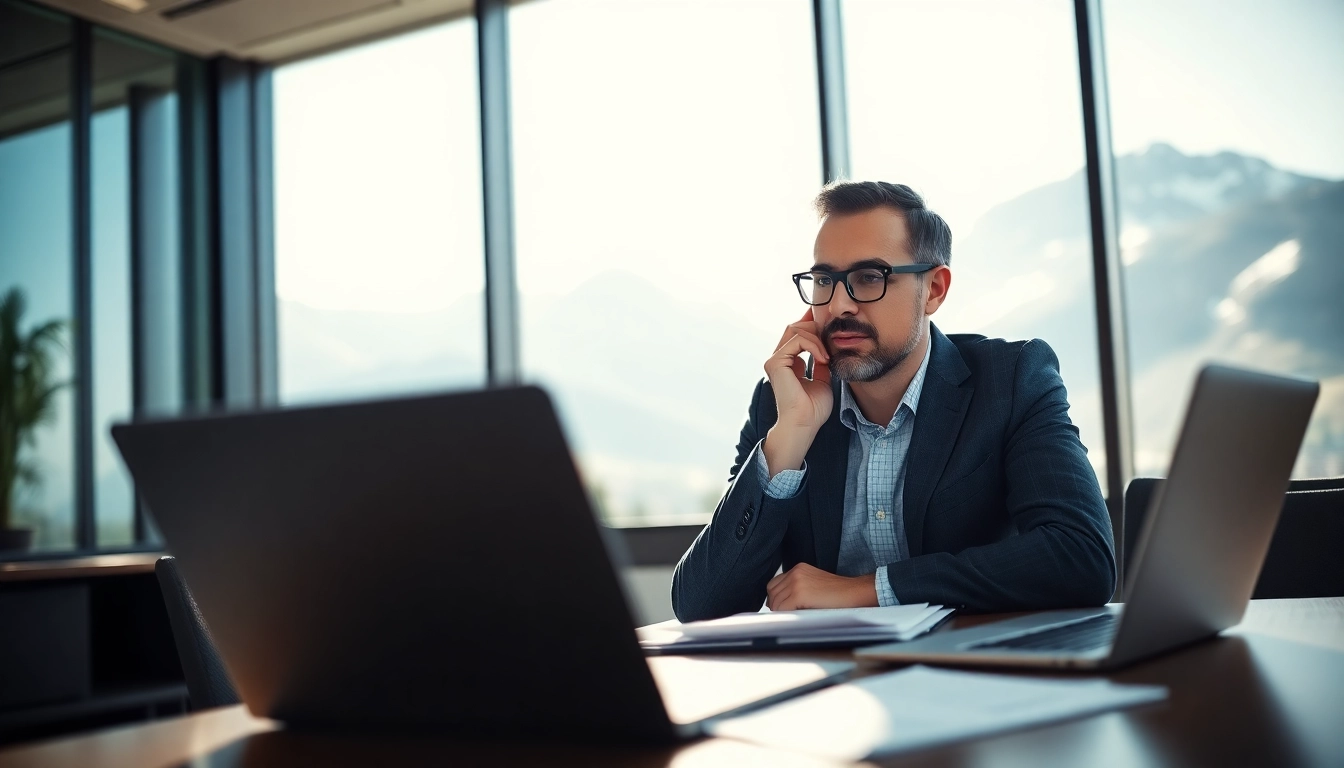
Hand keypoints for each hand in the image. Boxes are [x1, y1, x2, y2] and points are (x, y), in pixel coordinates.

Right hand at [763, 309, 832, 473]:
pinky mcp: (775, 363)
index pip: (797, 334)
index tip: (827, 318)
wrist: (805, 423)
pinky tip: (823, 358)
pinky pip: (797, 341)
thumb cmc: (813, 408)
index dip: (810, 322)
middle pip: (795, 327)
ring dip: (817, 337)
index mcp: (787, 363)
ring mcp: (775, 360)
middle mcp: (778, 359)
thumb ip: (821, 362)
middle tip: (832, 331)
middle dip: (815, 324)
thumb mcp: (822, 379)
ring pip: (796, 330)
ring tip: (828, 355)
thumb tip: (827, 348)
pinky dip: (813, 345)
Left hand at [765, 563, 877, 610]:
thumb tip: (780, 605)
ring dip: (783, 613)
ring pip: (776, 603)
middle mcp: (795, 572)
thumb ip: (797, 589)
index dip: (776, 598)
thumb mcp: (814, 585)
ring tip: (797, 617)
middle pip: (772, 593)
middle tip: (788, 616)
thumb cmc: (838, 595)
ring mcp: (796, 582)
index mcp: (798, 569)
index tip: (783, 609)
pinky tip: (800, 618)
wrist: (855, 593)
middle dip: (777, 606)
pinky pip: (783, 609)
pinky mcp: (800, 593)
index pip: (774, 585)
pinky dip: (787, 616)